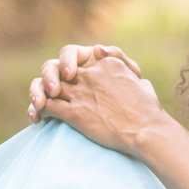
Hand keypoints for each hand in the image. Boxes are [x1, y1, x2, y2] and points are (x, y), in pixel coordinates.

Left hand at [28, 49, 162, 158]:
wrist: (146, 130)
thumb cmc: (149, 111)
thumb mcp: (142, 82)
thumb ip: (129, 72)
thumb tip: (122, 67)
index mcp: (107, 63)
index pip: (78, 58)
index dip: (69, 68)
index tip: (68, 78)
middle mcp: (91, 74)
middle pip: (59, 69)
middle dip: (50, 79)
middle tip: (50, 91)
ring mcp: (81, 93)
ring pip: (49, 87)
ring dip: (41, 95)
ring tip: (39, 104)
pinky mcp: (74, 113)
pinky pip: (48, 105)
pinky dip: (40, 110)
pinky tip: (40, 116)